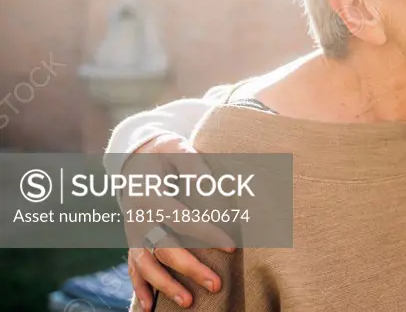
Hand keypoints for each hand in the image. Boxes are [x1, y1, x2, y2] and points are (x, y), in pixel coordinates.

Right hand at [121, 133, 235, 309]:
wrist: (133, 157)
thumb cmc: (164, 154)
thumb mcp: (178, 150)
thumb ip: (195, 167)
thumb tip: (215, 188)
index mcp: (151, 196)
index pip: (182, 219)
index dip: (207, 233)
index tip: (232, 247)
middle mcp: (138, 218)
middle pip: (163, 248)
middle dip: (190, 269)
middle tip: (216, 285)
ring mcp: (132, 232)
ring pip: (146, 264)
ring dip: (165, 285)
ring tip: (189, 301)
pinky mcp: (132, 240)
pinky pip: (133, 267)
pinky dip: (140, 287)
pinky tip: (150, 307)